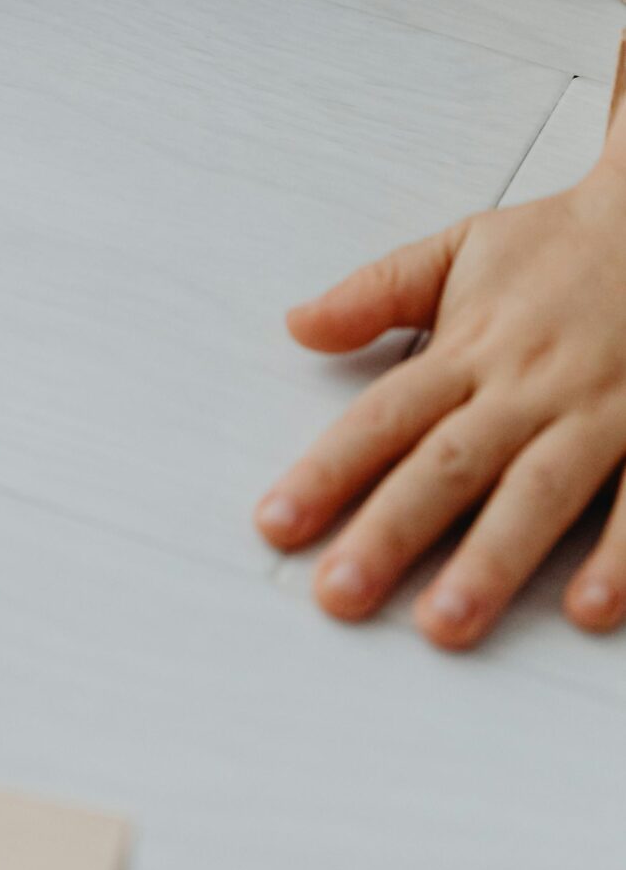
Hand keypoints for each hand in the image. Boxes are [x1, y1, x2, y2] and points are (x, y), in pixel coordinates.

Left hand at [255, 159, 625, 648]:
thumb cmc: (561, 248)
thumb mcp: (459, 249)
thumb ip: (376, 292)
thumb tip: (297, 323)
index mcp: (470, 349)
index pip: (384, 417)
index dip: (327, 472)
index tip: (277, 525)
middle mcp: (527, 387)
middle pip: (448, 466)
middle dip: (391, 532)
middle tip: (339, 594)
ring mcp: (598, 413)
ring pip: (537, 492)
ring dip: (492, 560)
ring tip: (445, 621)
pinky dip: (618, 553)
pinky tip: (585, 607)